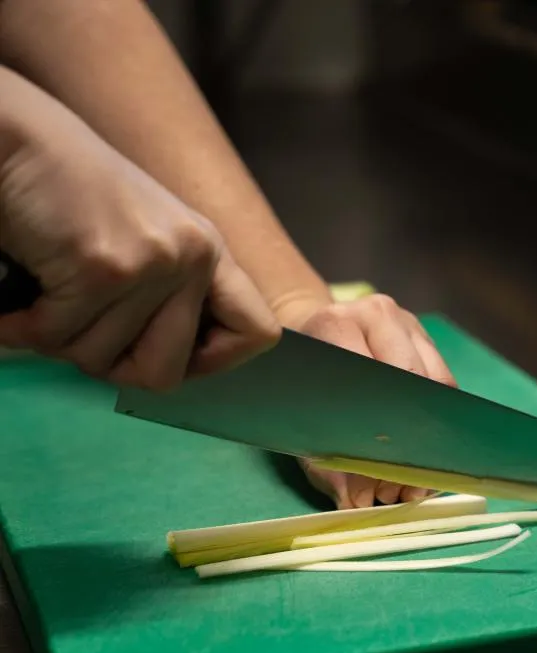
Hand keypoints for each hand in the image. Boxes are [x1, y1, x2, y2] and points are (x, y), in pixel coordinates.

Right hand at [0, 72, 279, 387]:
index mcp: (207, 251)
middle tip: (81, 323)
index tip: (170, 354)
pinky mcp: (105, 269)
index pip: (257, 334)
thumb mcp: (141, 241)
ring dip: (60, 337)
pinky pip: (59, 338)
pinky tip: (22, 292)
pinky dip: (26, 325)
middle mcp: (193, 256)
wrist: (13, 138)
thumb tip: (171, 375)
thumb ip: (167, 299)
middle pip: (166, 375)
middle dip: (111, 364)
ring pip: (103, 361)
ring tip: (50, 287)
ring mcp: (153, 263)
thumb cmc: (63, 195)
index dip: (215, 363)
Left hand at [276, 294, 455, 508]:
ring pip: (437, 386)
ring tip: (412, 483)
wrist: (307, 334)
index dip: (381, 431)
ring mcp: (406, 323)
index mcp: (336, 325)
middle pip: (412, 382)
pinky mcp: (426, 336)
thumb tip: (358, 502)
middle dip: (409, 442)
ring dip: (429, 437)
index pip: (371, 378)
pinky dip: (437, 425)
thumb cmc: (297, 383)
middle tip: (399, 488)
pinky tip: (424, 458)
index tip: (380, 477)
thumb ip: (324, 464)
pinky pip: (446, 385)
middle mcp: (376, 314)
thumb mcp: (298, 423)